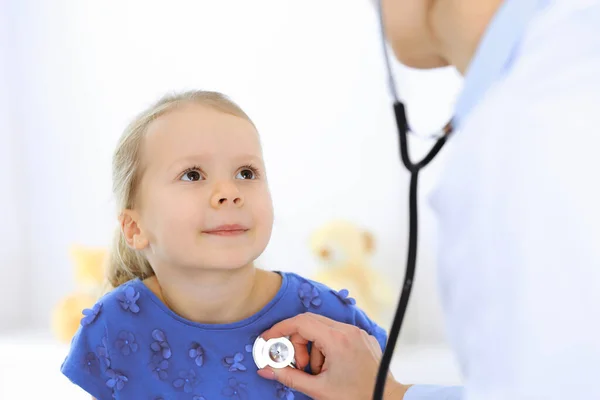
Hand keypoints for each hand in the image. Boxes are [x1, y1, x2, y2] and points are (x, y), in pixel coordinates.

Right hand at [256, 312, 408, 399]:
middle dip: (297, 343)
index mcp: (337, 339)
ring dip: (313, 348)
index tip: (268, 339)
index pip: (300, 322)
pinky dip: (326, 348)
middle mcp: (347, 330)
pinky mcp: (363, 337)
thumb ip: (289, 377)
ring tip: (319, 372)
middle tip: (298, 365)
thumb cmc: (356, 396)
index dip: (280, 329)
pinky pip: (337, 334)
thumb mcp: (318, 389)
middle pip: (309, 323)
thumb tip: (265, 370)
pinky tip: (331, 368)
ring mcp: (357, 332)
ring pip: (323, 330)